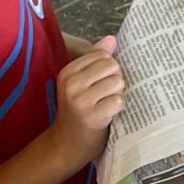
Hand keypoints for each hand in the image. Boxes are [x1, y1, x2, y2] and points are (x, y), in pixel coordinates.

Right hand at [50, 37, 125, 167]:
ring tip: (105, 106)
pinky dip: (118, 109)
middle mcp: (72, 83)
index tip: (100, 85)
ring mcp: (80, 100)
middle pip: (113, 67)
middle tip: (104, 96)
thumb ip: (96, 60)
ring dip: (117, 95)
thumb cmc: (78, 112)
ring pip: (118, 83)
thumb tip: (111, 39)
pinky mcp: (91, 116)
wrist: (65, 145)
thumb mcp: (81, 84)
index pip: (103, 56)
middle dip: (115, 81)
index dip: (108, 70)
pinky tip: (107, 116)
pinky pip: (118, 101)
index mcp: (68, 71)